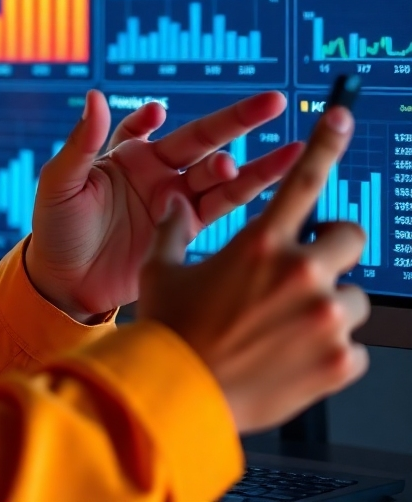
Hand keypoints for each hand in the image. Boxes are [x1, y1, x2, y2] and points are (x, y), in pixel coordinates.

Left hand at [25, 89, 300, 319]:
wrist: (65, 283)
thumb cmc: (56, 228)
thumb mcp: (61, 182)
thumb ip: (82, 143)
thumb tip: (94, 95)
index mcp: (127, 155)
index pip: (151, 125)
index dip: (154, 117)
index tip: (160, 113)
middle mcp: (157, 173)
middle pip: (203, 142)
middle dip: (237, 122)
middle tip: (272, 102)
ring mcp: (176, 203)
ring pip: (222, 178)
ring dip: (252, 167)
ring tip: (290, 154)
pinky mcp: (187, 233)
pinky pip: (222, 213)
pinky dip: (244, 201)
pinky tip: (267, 190)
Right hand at [138, 105, 368, 432]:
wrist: (180, 398)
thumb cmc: (169, 330)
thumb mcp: (161, 270)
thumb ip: (174, 229)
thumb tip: (174, 202)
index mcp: (260, 244)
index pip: (303, 179)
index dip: (324, 142)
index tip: (340, 117)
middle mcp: (300, 275)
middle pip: (350, 236)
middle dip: (331, 247)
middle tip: (306, 265)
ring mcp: (325, 320)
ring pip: (354, 297)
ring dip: (328, 306)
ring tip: (288, 326)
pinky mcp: (340, 363)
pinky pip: (354, 347)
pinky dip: (329, 351)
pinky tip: (292, 358)